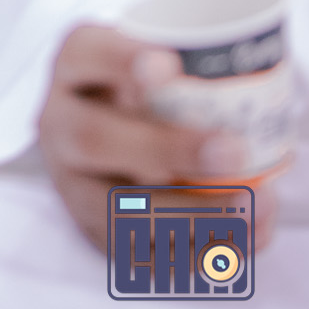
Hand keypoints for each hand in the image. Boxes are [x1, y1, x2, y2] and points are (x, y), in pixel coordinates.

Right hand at [38, 25, 271, 247]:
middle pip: (94, 138)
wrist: (110, 128)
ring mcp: (71, 183)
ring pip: (115, 210)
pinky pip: (141, 254)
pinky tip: (243, 239)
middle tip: (231, 151)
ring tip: (248, 208)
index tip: (170, 65)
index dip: (122, 60)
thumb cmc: (144, 87)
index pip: (85, 54)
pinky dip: (198, 252)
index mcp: (72, 67)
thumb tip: (248, 95)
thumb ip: (183, 71)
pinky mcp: (95, 231)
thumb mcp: (151, 60)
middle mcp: (59, 123)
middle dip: (166, 149)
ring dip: (190, 214)